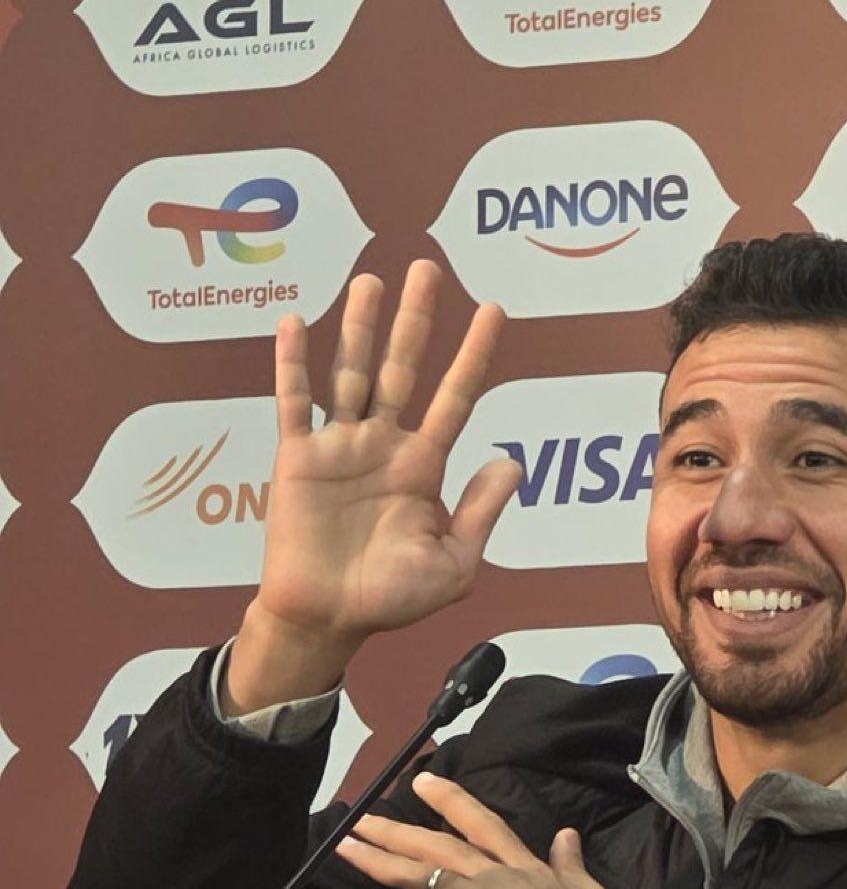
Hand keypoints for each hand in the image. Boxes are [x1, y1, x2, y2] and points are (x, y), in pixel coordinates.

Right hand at [224, 261, 521, 711]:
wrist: (328, 620)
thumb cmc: (391, 599)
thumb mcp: (454, 564)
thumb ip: (480, 511)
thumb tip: (511, 460)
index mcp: (423, 466)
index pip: (454, 398)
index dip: (473, 355)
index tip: (491, 310)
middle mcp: (383, 445)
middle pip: (402, 368)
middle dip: (416, 320)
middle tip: (428, 268)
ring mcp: (340, 447)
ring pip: (351, 373)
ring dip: (359, 327)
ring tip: (371, 281)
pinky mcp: (298, 458)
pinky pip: (294, 403)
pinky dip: (293, 363)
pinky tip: (294, 322)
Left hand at [333, 773, 649, 888]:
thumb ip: (573, 865)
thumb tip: (566, 833)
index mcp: (529, 867)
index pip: (484, 824)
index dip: (451, 801)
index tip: (421, 782)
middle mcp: (499, 875)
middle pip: (439, 842)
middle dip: (398, 829)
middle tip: (360, 818)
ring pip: (420, 874)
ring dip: (378, 861)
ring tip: (344, 849)